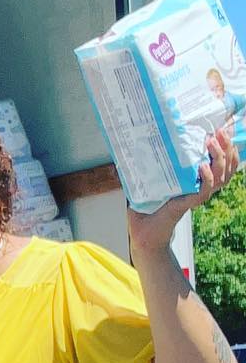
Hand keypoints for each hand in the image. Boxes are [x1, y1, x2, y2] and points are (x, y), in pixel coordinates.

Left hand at [127, 121, 239, 254]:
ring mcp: (196, 196)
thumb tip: (135, 142)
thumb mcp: (150, 179)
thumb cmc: (146, 208)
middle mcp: (200, 187)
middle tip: (220, 132)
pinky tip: (202, 166)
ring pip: (220, 178)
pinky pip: (204, 190)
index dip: (227, 148)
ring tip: (210, 142)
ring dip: (219, 159)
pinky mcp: (188, 204)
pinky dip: (206, 178)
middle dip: (227, 148)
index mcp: (196, 180)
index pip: (220, 163)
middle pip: (226, 167)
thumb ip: (148, 164)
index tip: (222, 130)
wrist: (142, 232)